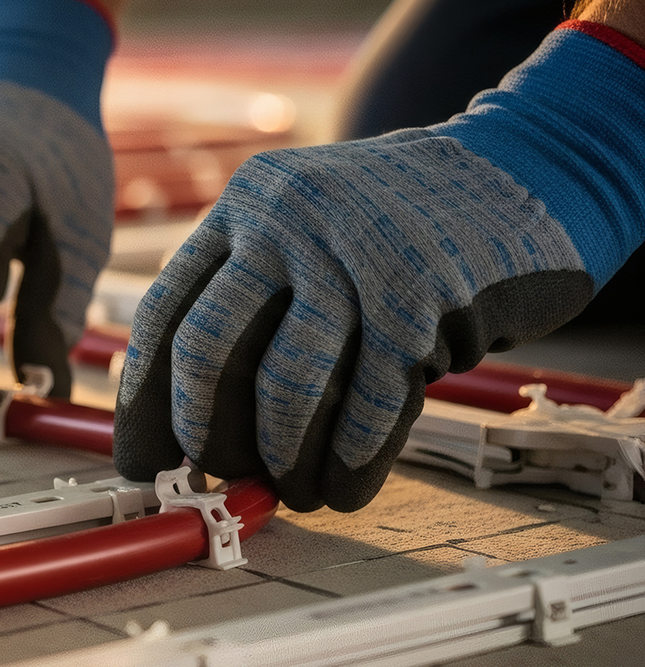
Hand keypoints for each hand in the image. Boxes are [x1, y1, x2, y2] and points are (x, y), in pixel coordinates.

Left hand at [114, 24, 644, 512]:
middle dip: (206, 435)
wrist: (525, 173)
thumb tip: (192, 431)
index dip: (145, 401)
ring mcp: (355, 255)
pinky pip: (369, 403)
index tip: (141, 462)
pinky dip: (350, 460)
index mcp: (243, 208)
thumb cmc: (397, 232)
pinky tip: (344, 489)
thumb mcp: (306, 232)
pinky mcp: (424, 297)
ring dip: (281, 460)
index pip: (166, 314)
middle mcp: (287, 222)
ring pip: (286, 387)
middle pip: (210, 353)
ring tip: (292, 493)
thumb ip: (251, 304)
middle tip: (216, 477)